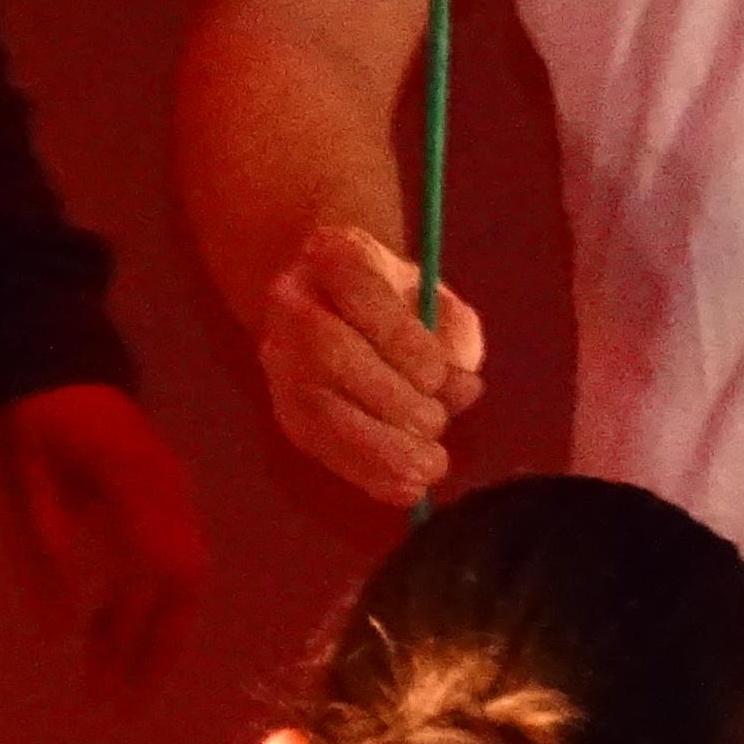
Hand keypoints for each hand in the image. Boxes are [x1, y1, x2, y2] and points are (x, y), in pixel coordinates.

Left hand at [0, 382, 204, 697]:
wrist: (62, 357)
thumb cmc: (35, 419)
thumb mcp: (24, 477)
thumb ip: (46, 545)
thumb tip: (59, 624)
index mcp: (134, 484)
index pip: (148, 575)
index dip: (129, 631)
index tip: (102, 678)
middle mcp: (170, 491)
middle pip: (187, 582)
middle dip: (160, 645)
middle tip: (126, 700)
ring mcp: (177, 491)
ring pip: (189, 576)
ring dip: (159, 630)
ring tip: (118, 676)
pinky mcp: (172, 496)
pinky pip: (179, 560)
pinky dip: (154, 603)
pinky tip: (115, 629)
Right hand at [258, 223, 483, 504]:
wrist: (334, 303)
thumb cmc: (396, 297)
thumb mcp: (433, 296)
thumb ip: (454, 333)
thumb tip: (463, 389)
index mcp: (333, 254)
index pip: (356, 287)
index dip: (398, 337)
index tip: (438, 375)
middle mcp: (292, 302)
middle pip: (327, 351)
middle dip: (389, 397)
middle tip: (436, 424)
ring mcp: (279, 359)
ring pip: (317, 407)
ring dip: (378, 446)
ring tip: (430, 467)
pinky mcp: (283, 408)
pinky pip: (318, 445)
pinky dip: (365, 472)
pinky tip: (406, 489)